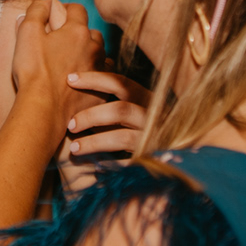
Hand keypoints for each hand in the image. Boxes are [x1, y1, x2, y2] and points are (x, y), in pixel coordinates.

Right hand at [12, 0, 103, 117]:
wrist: (44, 108)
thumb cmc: (33, 71)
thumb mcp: (27, 34)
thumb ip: (37, 9)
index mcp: (76, 31)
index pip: (77, 9)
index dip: (67, 8)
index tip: (57, 12)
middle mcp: (94, 48)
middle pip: (92, 32)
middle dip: (80, 31)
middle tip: (64, 38)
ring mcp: (99, 70)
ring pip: (99, 54)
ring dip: (88, 53)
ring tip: (73, 60)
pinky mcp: (100, 91)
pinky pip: (102, 77)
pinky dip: (93, 74)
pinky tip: (82, 80)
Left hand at [54, 69, 151, 191]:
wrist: (176, 164)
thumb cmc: (144, 131)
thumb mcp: (136, 111)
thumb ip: (116, 100)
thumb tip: (78, 81)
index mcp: (149, 100)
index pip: (122, 83)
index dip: (94, 79)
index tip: (69, 79)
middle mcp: (155, 118)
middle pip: (121, 110)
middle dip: (91, 115)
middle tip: (70, 124)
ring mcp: (156, 140)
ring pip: (122, 137)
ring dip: (94, 142)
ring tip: (74, 149)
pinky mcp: (154, 162)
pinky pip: (127, 163)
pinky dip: (109, 164)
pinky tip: (95, 167)